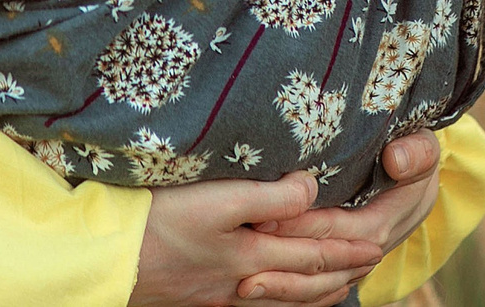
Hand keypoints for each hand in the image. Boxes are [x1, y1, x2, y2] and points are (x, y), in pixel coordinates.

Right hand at [132, 173, 375, 306]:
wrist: (107, 260)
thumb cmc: (157, 222)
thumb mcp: (216, 199)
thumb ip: (269, 195)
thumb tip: (314, 188)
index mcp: (252, 256)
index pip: (314, 255)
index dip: (348, 249)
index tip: (377, 243)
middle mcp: (242, 282)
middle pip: (305, 284)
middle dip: (341, 274)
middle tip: (369, 265)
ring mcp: (220, 294)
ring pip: (283, 299)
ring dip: (316, 292)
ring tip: (337, 286)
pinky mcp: (199, 296)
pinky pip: (258, 304)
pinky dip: (282, 300)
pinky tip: (274, 295)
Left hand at [237, 133, 444, 304]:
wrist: (419, 183)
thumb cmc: (414, 159)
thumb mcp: (421, 149)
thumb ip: (415, 153)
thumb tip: (395, 160)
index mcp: (379, 224)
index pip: (335, 228)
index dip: (301, 224)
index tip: (264, 216)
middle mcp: (363, 250)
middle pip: (317, 260)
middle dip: (279, 259)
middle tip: (239, 252)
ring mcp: (350, 262)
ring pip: (313, 284)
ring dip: (279, 286)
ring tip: (241, 284)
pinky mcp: (338, 263)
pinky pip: (312, 287)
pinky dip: (285, 292)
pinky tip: (254, 292)